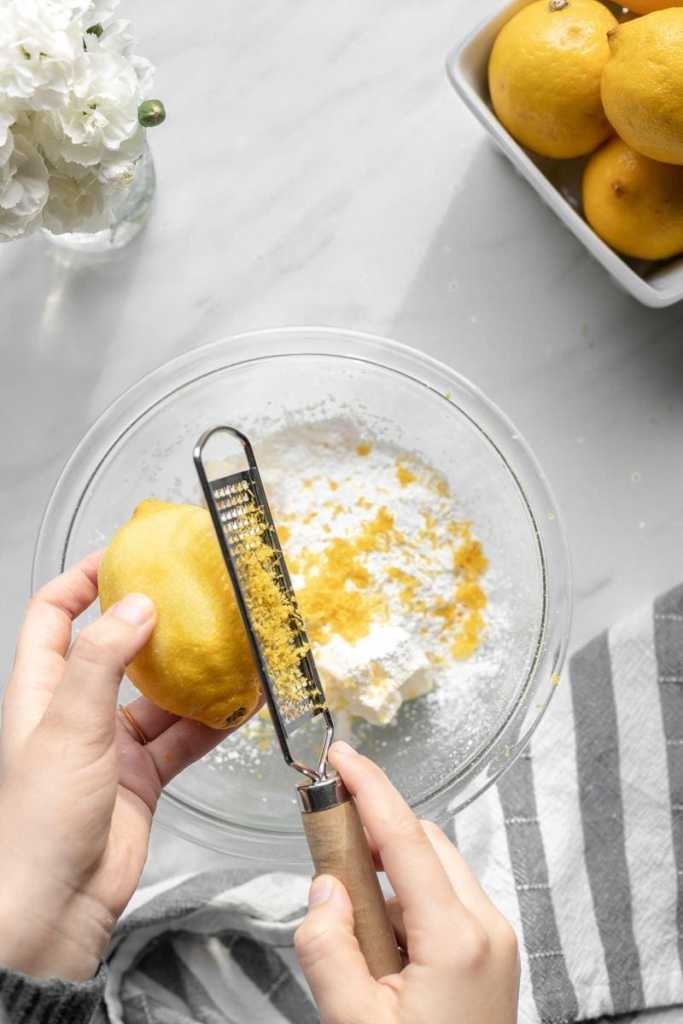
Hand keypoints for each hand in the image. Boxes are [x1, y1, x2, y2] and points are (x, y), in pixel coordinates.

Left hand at [0, 552, 233, 980]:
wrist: (56, 907)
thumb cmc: (42, 817)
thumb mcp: (68, 725)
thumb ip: (102, 660)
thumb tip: (138, 603)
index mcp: (42, 689)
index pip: (54, 614)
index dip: (83, 578)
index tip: (125, 554)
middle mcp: (76, 710)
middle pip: (115, 648)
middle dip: (153, 622)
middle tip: (194, 593)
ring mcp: (111, 744)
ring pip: (159, 694)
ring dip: (193, 674)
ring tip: (233, 645)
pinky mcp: (143, 777)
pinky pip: (183, 737)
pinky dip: (212, 721)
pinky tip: (242, 703)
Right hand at [295, 742, 518, 1023]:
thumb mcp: (354, 1023)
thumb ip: (328, 947)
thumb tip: (323, 888)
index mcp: (457, 938)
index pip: (407, 837)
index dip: (370, 787)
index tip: (341, 755)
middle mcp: (487, 927)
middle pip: (425, 843)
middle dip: (374, 829)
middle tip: (324, 836)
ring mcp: (495, 940)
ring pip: (435, 868)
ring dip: (388, 867)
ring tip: (347, 908)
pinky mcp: (491, 954)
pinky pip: (444, 897)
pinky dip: (405, 896)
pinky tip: (377, 935)